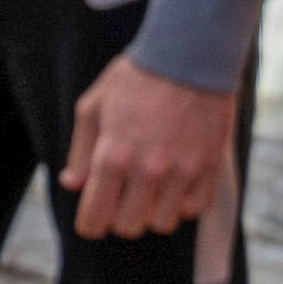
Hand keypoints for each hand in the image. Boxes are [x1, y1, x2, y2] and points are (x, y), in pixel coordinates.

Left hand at [62, 53, 233, 242]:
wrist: (189, 57)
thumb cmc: (135, 79)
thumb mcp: (92, 107)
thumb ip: (80, 152)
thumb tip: (72, 185)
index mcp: (113, 156)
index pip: (95, 216)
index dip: (89, 225)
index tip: (91, 222)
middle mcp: (148, 170)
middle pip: (129, 226)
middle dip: (119, 218)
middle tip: (120, 200)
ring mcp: (183, 171)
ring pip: (163, 223)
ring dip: (152, 212)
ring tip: (149, 190)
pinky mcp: (210, 168)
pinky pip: (194, 209)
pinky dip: (182, 204)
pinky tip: (174, 185)